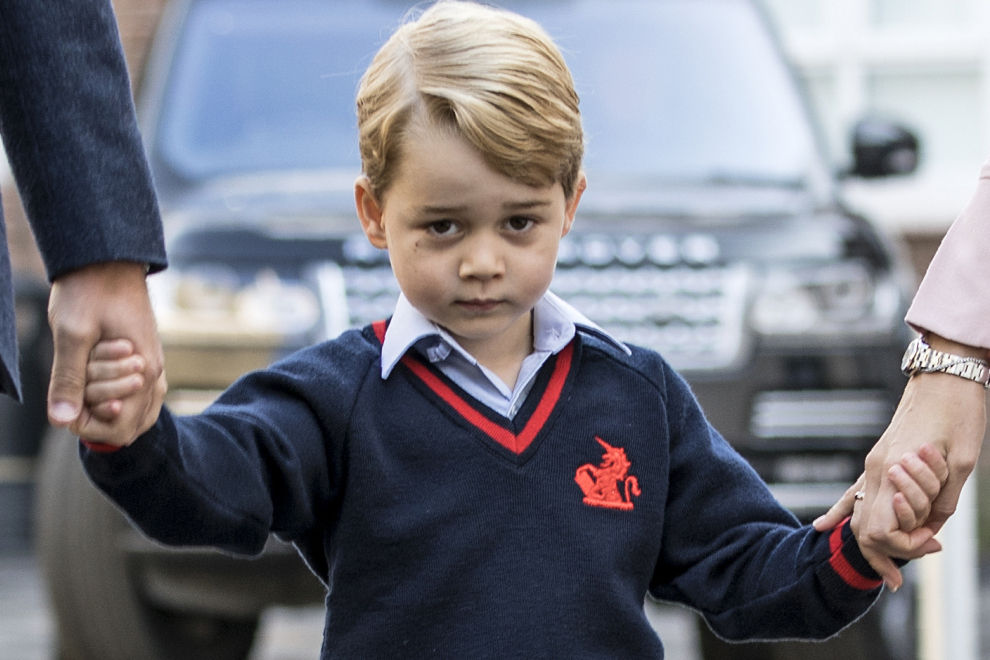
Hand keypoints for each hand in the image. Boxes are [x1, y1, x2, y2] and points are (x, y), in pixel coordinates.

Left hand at [47, 261, 165, 443]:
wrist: (107, 259)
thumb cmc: (89, 292)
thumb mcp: (71, 335)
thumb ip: (68, 380)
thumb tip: (62, 421)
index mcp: (144, 371)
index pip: (123, 428)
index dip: (89, 425)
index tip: (68, 401)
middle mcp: (155, 372)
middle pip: (133, 425)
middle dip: (98, 415)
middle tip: (77, 386)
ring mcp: (154, 364)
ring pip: (139, 411)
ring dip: (108, 404)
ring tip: (86, 381)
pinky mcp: (147, 356)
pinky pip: (140, 394)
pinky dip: (116, 394)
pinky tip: (97, 380)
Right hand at [814, 348, 985, 586]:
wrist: (948, 373)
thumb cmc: (960, 413)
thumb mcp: (964, 463)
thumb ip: (943, 499)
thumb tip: (931, 527)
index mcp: (894, 469)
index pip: (880, 528)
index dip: (903, 546)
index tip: (930, 545)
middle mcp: (876, 468)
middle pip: (863, 526)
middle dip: (882, 555)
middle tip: (901, 576)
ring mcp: (874, 461)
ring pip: (857, 512)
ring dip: (872, 542)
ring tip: (885, 571)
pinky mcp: (880, 455)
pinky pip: (853, 491)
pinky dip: (840, 511)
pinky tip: (822, 526)